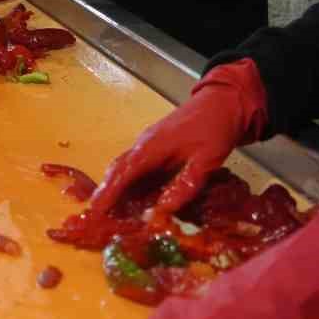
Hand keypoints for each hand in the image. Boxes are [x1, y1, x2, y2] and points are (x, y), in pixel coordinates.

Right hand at [87, 59, 267, 217]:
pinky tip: (132, 198)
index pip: (124, 173)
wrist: (221, 102)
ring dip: (115, 188)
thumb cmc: (214, 129)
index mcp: (152, 147)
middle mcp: (144, 145)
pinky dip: (128, 183)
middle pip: (117, 170)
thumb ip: (185, 185)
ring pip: (124, 168)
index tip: (96, 210)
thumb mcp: (207, 160)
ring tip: (110, 213)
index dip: (109, 192)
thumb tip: (163, 210)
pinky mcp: (155, 147)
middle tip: (96, 216)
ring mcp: (148, 144)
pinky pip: (135, 166)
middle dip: (105, 192)